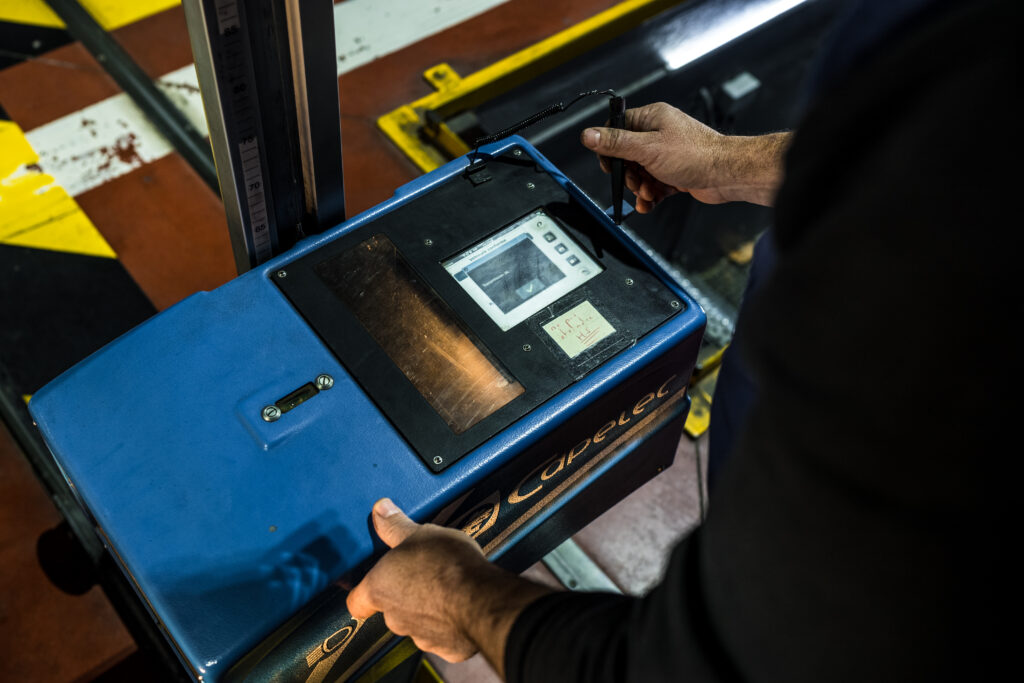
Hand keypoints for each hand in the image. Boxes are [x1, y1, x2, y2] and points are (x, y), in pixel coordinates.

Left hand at [346, 498, 553, 672]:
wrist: (482, 601)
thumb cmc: (446, 566)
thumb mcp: (419, 534)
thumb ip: (395, 526)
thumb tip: (380, 510)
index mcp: (379, 589)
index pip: (355, 601)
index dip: (362, 592)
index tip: (371, 582)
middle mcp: (393, 617)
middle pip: (389, 608)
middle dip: (404, 593)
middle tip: (422, 572)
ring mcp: (419, 636)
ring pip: (416, 621)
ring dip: (427, 607)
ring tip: (447, 585)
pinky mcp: (446, 648)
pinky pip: (442, 634)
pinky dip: (449, 622)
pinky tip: (462, 603)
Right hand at [581, 102, 789, 209]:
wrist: (726, 175)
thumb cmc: (696, 155)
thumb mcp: (647, 148)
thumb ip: (616, 143)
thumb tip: (589, 135)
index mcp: (651, 118)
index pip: (618, 128)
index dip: (609, 148)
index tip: (609, 163)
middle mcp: (659, 134)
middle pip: (626, 155)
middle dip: (628, 174)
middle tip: (635, 181)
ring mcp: (666, 154)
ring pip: (639, 173)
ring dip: (640, 187)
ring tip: (648, 192)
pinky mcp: (673, 173)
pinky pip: (653, 185)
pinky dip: (650, 196)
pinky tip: (650, 202)